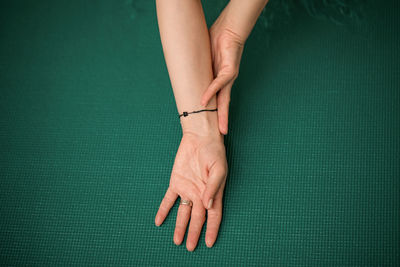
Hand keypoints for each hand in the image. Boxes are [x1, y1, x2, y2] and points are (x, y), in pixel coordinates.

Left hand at [155, 132, 227, 250]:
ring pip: (183, 213)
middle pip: (197, 218)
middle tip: (190, 247)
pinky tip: (159, 221)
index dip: (212, 230)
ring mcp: (187, 189)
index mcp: (213, 193)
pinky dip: (164, 210)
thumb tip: (208, 205)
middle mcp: (200, 194)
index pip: (214, 216)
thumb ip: (213, 187)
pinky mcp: (176, 182)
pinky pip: (169, 199)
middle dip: (194, 233)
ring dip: (180, 226)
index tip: (210, 243)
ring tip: (177, 241)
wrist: (200, 137)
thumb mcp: (218, 169)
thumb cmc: (214, 152)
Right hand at [200, 12, 244, 134]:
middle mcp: (227, 81)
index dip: (218, 112)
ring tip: (220, 127)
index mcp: (221, 81)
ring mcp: (229, 76)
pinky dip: (210, 91)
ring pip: (225, 99)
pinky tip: (204, 100)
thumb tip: (188, 74)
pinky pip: (218, 83)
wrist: (229, 29)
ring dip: (222, 113)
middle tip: (223, 134)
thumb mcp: (206, 59)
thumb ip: (200, 69)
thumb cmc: (218, 42)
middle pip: (225, 104)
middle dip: (224, 120)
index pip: (220, 100)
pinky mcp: (230, 69)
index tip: (215, 125)